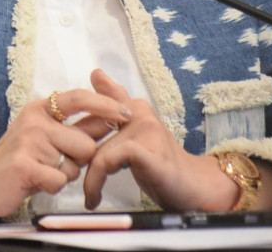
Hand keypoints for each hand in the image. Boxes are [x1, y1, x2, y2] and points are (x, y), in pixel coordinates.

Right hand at [0, 87, 129, 219]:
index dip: (106, 104)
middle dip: (80, 160)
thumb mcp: (44, 136)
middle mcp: (35, 119)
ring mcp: (29, 141)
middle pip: (86, 143)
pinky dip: (52, 187)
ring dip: (66, 174)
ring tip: (44, 172)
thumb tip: (110, 118)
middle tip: (56, 164)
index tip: (127, 112)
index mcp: (41, 108)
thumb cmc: (18, 161)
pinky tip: (36, 182)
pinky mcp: (25, 164)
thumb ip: (73, 128)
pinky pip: (60, 180)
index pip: (80, 98)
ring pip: (76, 163)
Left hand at [81, 69, 237, 211]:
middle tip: (77, 181)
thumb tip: (95, 73)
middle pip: (94, 134)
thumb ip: (117, 107)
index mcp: (136, 109)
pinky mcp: (148, 153)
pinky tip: (95, 198)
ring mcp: (146, 132)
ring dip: (89, 179)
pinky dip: (97, 181)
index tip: (78, 124)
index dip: (86, 113)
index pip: (106, 100)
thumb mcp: (135, 133)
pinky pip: (110, 160)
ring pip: (99, 152)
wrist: (194, 186)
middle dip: (81, 160)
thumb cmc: (162, 163)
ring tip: (90, 197)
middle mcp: (140, 115)